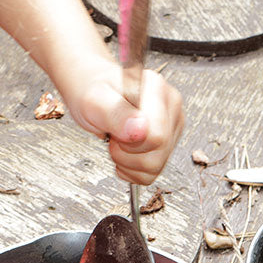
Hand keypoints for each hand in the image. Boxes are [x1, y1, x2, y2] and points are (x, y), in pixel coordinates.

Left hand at [61, 59, 183, 184]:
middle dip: (127, 153)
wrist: (92, 91)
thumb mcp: (94, 101)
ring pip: (156, 167)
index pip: (157, 137)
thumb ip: (116, 114)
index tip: (116, 131)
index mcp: (156, 90)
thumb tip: (141, 131)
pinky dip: (131, 169)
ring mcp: (171, 126)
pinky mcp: (167, 142)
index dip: (131, 143)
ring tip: (118, 141)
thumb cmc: (92, 92)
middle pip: (158, 155)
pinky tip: (124, 152)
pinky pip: (152, 172)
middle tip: (113, 135)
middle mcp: (169, 107)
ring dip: (128, 162)